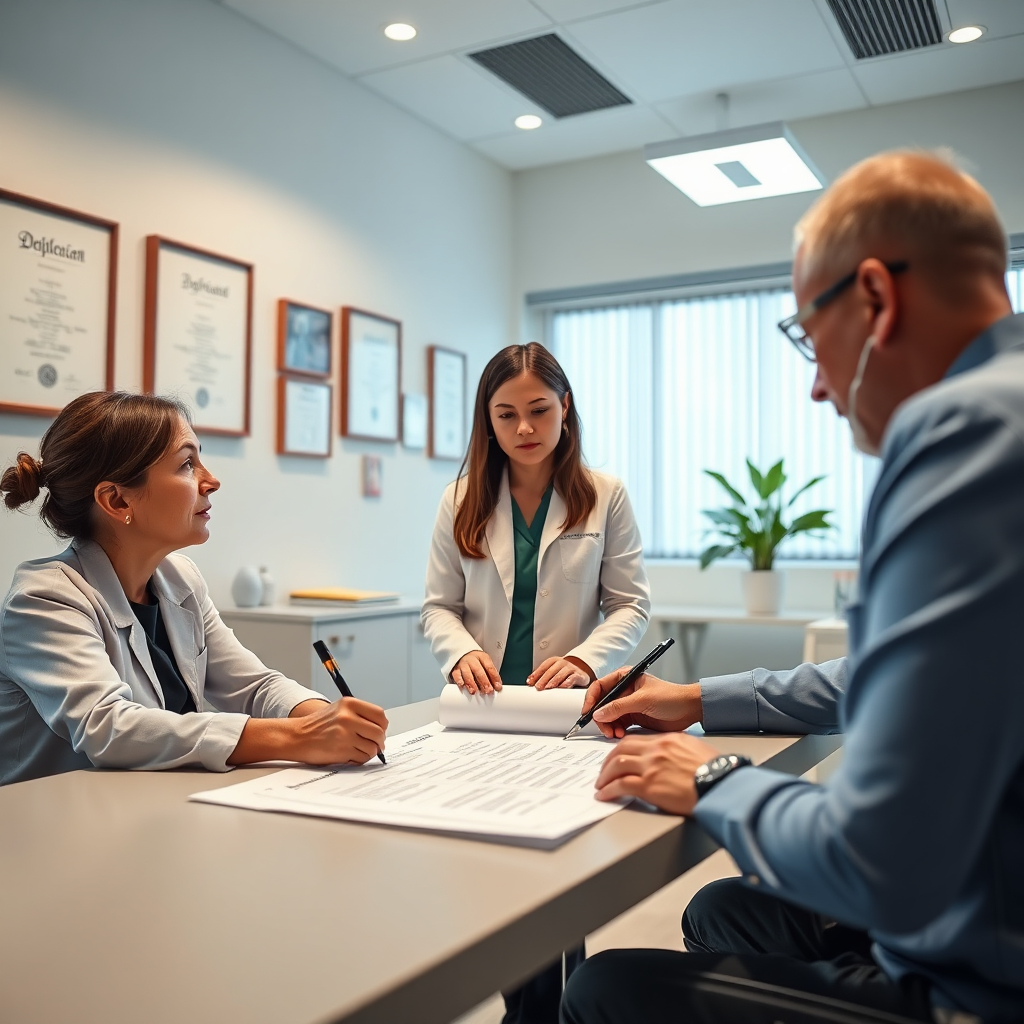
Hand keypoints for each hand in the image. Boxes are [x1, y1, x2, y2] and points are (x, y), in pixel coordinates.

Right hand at [290, 698, 388, 763]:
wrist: (296, 737)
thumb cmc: (318, 726)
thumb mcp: (339, 710)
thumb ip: (360, 715)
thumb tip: (381, 729)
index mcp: (349, 703)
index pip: (379, 714)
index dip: (383, 726)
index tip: (380, 731)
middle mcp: (348, 717)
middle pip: (379, 732)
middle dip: (379, 742)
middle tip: (375, 745)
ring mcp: (345, 734)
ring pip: (372, 747)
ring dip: (369, 752)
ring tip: (358, 750)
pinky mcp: (342, 750)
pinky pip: (362, 758)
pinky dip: (360, 759)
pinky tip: (350, 755)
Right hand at [452, 650, 501, 693]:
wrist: (461, 653)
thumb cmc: (476, 662)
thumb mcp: (485, 664)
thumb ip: (490, 675)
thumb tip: (497, 687)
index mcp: (482, 657)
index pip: (489, 667)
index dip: (494, 677)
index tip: (498, 687)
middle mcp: (472, 659)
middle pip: (479, 671)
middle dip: (484, 682)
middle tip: (488, 691)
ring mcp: (463, 664)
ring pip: (467, 674)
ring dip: (472, 684)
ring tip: (475, 691)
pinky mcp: (455, 669)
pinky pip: (456, 675)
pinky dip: (459, 681)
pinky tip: (462, 686)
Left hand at [528, 656, 592, 689]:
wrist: (583, 668)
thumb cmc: (565, 671)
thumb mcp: (554, 670)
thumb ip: (544, 676)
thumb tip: (530, 684)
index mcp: (554, 661)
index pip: (544, 666)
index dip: (536, 674)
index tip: (530, 682)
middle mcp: (562, 663)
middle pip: (551, 671)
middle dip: (543, 679)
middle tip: (538, 687)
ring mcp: (571, 669)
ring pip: (560, 674)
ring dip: (554, 681)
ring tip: (548, 688)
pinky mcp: (579, 675)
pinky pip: (572, 678)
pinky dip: (567, 683)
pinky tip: (562, 687)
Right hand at [581, 667, 702, 738]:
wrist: (690, 710)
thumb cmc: (671, 697)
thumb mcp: (643, 700)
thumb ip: (619, 707)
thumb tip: (598, 713)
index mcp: (625, 678)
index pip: (600, 687)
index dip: (591, 699)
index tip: (588, 713)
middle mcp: (624, 690)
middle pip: (602, 704)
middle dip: (601, 717)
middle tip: (606, 729)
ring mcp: (628, 705)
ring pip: (608, 717)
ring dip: (608, 726)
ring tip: (615, 734)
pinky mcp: (633, 717)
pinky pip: (617, 724)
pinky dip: (616, 730)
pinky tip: (620, 734)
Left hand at [594, 733, 720, 814]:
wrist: (722, 785)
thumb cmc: (716, 772)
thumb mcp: (696, 751)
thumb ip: (678, 751)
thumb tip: (670, 760)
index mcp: (668, 740)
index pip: (636, 741)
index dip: (622, 750)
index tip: (616, 758)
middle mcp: (657, 750)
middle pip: (622, 750)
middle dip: (608, 761)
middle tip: (604, 772)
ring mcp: (651, 767)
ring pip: (617, 765)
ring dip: (605, 776)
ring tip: (601, 785)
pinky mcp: (649, 785)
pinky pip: (621, 785)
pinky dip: (609, 790)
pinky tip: (604, 795)